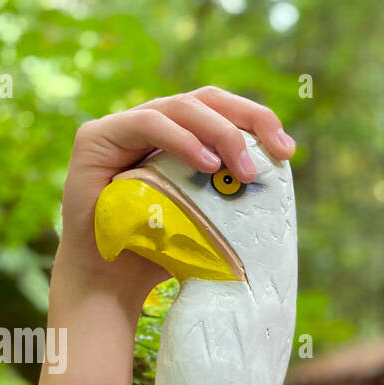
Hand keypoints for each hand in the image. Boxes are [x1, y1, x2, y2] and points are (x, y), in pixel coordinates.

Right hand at [54, 87, 296, 305]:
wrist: (111, 284)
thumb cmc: (161, 255)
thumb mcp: (210, 220)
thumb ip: (232, 195)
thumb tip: (281, 183)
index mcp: (179, 137)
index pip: (222, 110)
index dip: (257, 120)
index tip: (287, 150)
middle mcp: (151, 124)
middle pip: (206, 100)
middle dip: (248, 120)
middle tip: (279, 153)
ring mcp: (121, 127)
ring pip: (180, 107)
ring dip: (221, 134)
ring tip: (244, 171)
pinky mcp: (95, 138)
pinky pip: (146, 124)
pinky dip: (181, 140)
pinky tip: (207, 163)